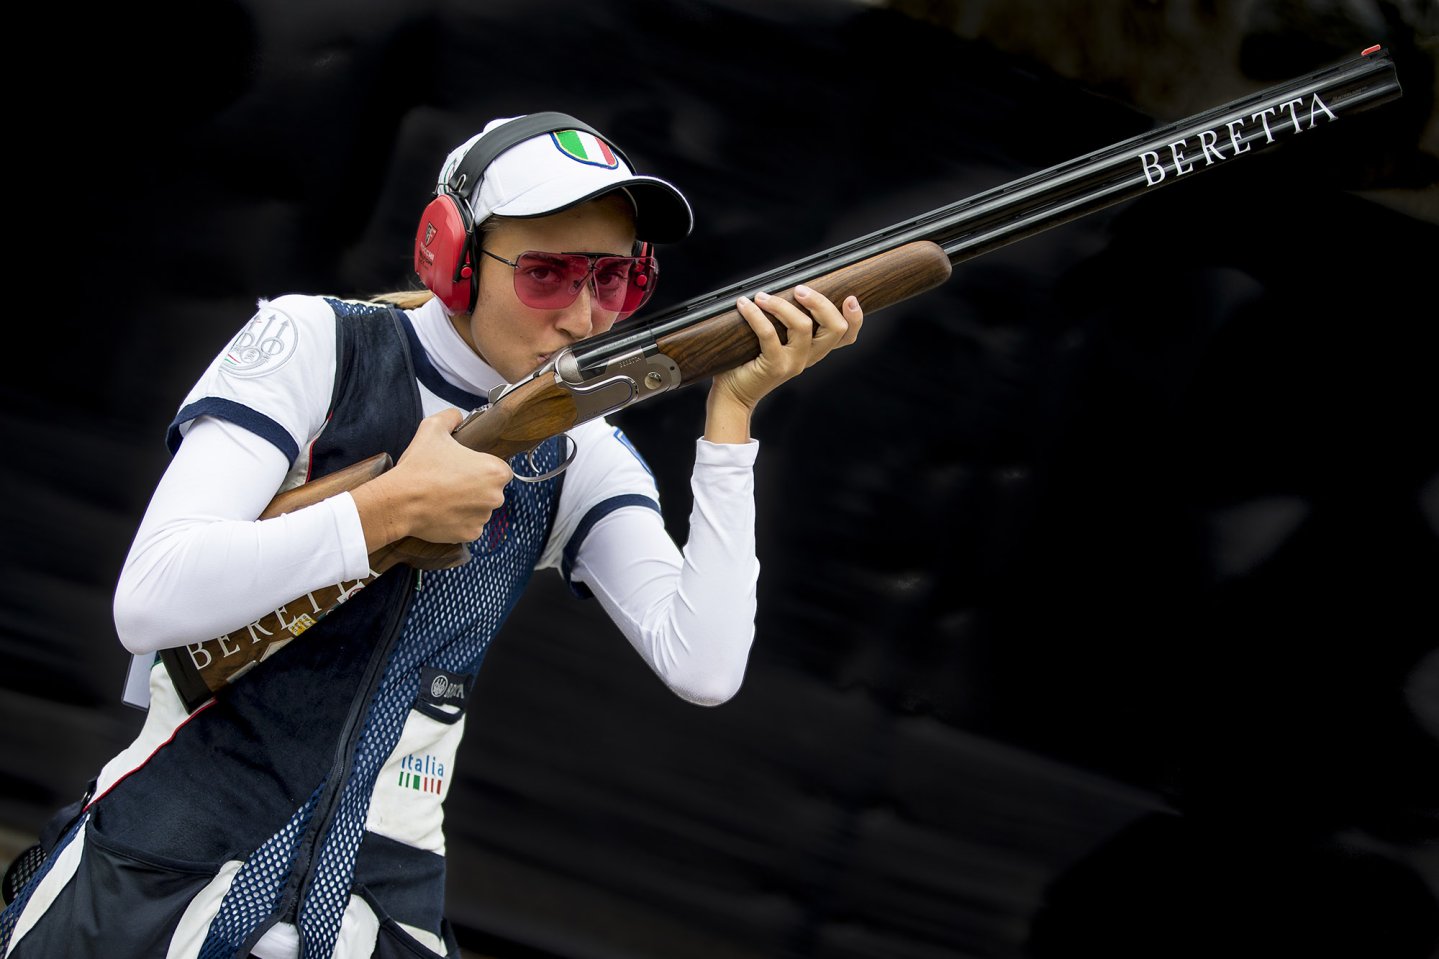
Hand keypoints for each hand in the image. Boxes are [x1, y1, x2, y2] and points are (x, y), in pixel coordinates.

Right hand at [351, 407, 513, 549]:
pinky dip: (459, 521)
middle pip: (492, 490)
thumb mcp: (433, 428)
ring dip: (468, 504)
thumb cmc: (419, 466)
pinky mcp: (471, 534)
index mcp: (495, 471)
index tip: (465, 467)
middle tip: (451, 481)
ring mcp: (484, 518)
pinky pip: (470, 526)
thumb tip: (457, 416)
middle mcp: (496, 496)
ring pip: (481, 508)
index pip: (500, 469)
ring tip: (444, 496)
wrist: (399, 501)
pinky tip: (443, 512)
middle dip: (476, 486)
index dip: (482, 467)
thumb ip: (451, 417)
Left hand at [705, 285, 862, 441]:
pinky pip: (769, 333)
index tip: (849, 298)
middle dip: (820, 302)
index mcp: (814, 350)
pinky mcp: (774, 366)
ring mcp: (794, 363)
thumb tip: (783, 288)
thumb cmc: (751, 362)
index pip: (846, 336)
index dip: (855, 318)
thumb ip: (785, 322)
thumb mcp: (776, 341)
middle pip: (835, 328)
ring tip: (761, 297)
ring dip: (781, 305)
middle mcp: (809, 357)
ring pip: (803, 326)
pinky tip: (744, 305)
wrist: (734, 395)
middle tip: (798, 289)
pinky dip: (755, 315)